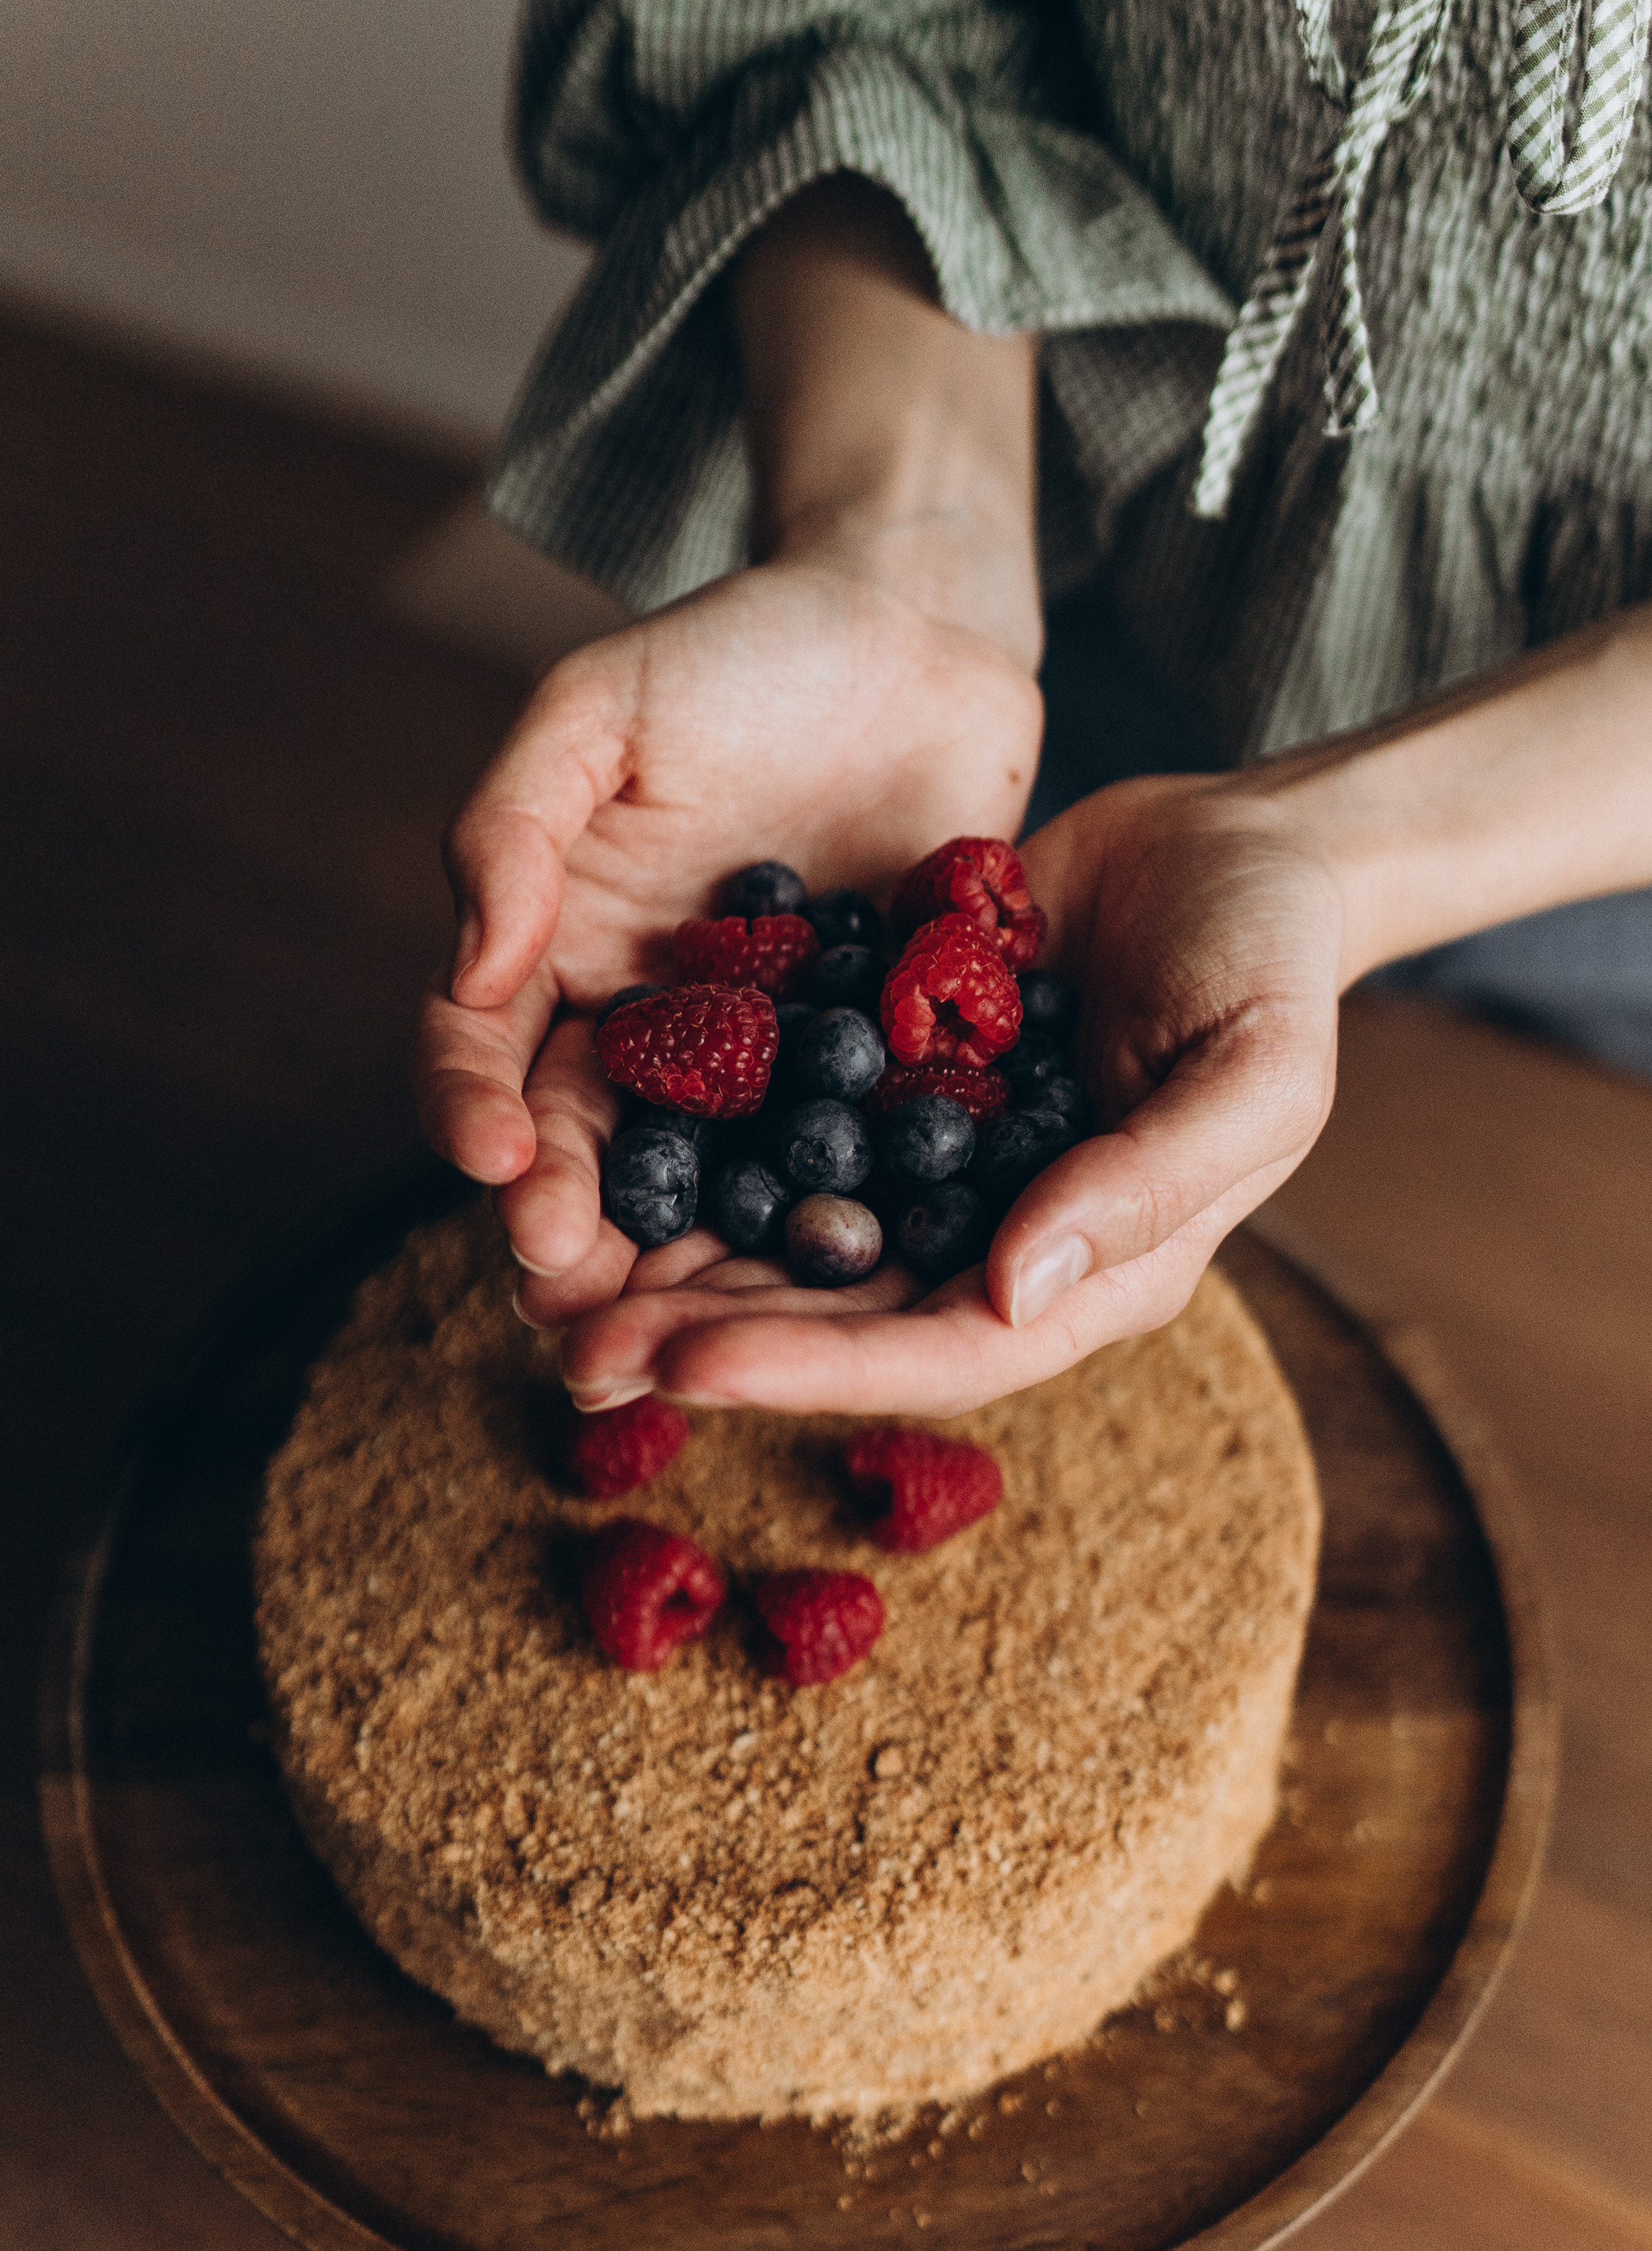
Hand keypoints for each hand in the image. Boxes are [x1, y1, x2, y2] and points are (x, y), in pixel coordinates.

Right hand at [411, 558, 1041, 1316]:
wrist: (917, 635)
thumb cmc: (739, 652)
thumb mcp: (600, 708)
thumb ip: (514, 824)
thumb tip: (471, 964)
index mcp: (561, 954)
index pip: (485, 1058)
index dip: (473, 1115)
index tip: (496, 1162)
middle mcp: (653, 1031)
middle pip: (589, 1154)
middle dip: (568, 1230)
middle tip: (570, 1293)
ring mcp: (766, 1066)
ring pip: (707, 1187)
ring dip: (681, 1270)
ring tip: (673, 1337)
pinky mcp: (875, 1073)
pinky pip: (845, 1161)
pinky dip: (830, 1222)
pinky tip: (834, 1279)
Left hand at [551, 775, 1343, 1415]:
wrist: (1236, 842)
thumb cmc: (1274, 966)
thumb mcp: (1258, 1075)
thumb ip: (1150, 1185)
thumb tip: (1012, 1288)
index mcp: (1087, 1274)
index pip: (939, 1351)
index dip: (811, 1366)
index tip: (687, 1361)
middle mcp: (997, 1241)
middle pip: (838, 1316)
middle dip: (708, 1335)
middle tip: (571, 1344)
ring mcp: (938, 1164)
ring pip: (789, 1236)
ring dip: (676, 1259)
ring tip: (552, 1271)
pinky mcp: (891, 1082)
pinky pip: (784, 1130)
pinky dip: (699, 1146)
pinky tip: (599, 1143)